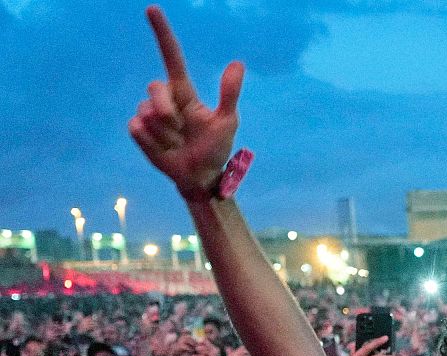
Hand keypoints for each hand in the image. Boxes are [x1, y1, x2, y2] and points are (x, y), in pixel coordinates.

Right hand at [128, 6, 245, 202]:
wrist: (200, 176)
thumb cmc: (215, 148)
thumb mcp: (227, 122)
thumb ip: (229, 94)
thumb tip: (238, 63)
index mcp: (185, 92)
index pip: (172, 57)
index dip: (162, 33)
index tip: (152, 9)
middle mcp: (165, 99)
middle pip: (155, 88)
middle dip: (167, 111)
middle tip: (181, 130)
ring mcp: (149, 114)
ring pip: (147, 112)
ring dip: (165, 133)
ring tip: (177, 143)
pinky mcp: (138, 131)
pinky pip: (137, 129)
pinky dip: (152, 142)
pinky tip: (164, 149)